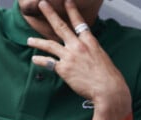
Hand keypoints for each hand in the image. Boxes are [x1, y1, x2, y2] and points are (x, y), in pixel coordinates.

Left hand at [27, 0, 130, 115]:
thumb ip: (93, 55)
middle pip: (61, 27)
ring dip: (38, 41)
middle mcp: (78, 47)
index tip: (67, 2)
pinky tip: (35, 59)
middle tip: (42, 4)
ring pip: (49, 45)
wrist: (108, 90)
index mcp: (91, 43)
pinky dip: (40, 60)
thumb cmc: (111, 79)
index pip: (80, 23)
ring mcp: (70, 57)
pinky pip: (48, 62)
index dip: (72, 11)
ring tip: (30, 40)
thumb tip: (88, 58)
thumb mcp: (104, 60)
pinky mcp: (63, 69)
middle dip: (50, 14)